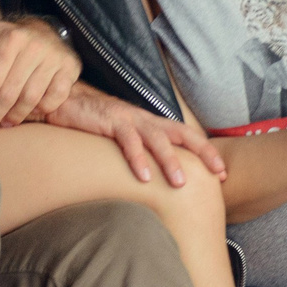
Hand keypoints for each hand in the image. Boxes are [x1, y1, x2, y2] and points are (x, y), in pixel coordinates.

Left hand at [0, 17, 82, 127]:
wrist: (43, 33)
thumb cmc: (7, 40)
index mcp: (12, 38)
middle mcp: (35, 46)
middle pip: (11, 92)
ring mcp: (54, 58)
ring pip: (31, 99)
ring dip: (15, 116)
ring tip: (4, 123)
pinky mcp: (69, 68)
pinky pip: (53, 99)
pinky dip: (40, 110)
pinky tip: (27, 113)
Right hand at [41, 83, 227, 186]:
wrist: (65, 102)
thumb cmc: (95, 125)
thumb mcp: (123, 139)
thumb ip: (141, 152)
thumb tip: (156, 178)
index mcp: (151, 124)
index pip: (186, 136)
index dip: (205, 152)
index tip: (221, 173)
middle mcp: (145, 120)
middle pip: (182, 134)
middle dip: (203, 153)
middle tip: (217, 173)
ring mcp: (129, 120)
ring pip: (158, 139)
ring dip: (171, 161)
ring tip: (180, 183)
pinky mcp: (111, 122)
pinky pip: (128, 141)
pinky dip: (137, 159)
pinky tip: (143, 177)